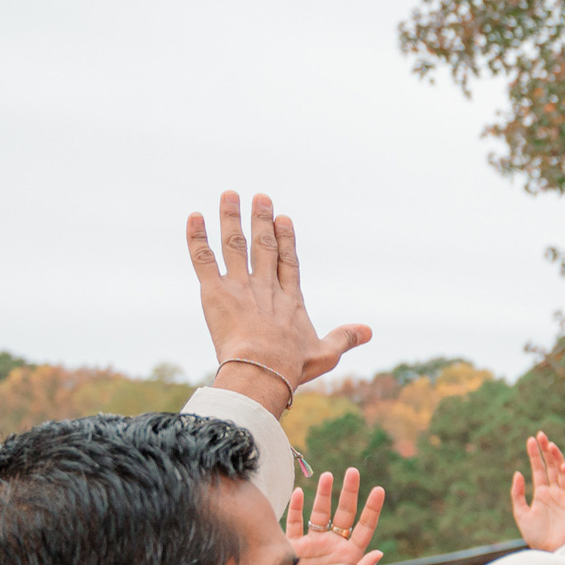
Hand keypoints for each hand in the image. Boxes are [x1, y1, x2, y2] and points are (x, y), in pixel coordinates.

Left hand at [187, 191, 369, 411]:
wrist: (262, 369)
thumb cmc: (292, 366)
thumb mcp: (326, 353)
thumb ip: (345, 338)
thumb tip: (369, 330)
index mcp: (290, 300)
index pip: (288, 261)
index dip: (286, 239)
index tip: (282, 218)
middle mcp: (266, 286)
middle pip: (263, 245)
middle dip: (261, 220)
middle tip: (259, 197)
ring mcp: (241, 286)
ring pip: (235, 244)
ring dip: (231, 218)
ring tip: (229, 195)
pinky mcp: (216, 292)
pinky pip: (204, 259)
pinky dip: (197, 238)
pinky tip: (195, 217)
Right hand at [285, 468, 383, 564]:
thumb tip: (378, 553)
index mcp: (351, 554)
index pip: (364, 526)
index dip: (372, 508)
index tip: (379, 489)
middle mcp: (333, 545)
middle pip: (344, 513)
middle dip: (348, 492)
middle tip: (353, 471)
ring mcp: (313, 544)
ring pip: (320, 513)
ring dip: (324, 494)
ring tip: (328, 475)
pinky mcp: (293, 546)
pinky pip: (295, 523)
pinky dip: (297, 508)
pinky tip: (300, 492)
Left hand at [510, 431, 564, 551]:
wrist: (548, 551)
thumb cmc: (534, 535)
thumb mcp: (521, 513)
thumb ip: (518, 494)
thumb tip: (518, 473)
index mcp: (541, 493)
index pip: (539, 469)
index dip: (535, 454)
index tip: (531, 439)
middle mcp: (554, 491)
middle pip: (551, 466)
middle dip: (547, 451)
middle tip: (542, 435)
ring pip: (562, 472)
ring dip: (557, 459)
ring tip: (551, 445)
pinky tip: (562, 467)